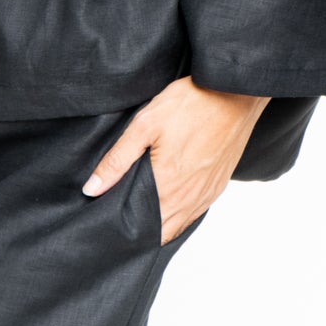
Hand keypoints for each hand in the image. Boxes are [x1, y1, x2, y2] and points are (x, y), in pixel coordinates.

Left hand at [81, 75, 270, 243]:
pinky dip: (179, 212)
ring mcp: (207, 194)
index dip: (126, 228)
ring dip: (161, 222)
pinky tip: (167, 198)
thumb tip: (92, 189)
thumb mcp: (145, 125)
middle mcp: (190, 198)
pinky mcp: (218, 185)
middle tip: (122, 214)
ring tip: (140, 208)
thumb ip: (117, 160)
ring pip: (179, 223)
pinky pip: (195, 211)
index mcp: (169, 186)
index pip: (144, 227)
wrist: (233, 94)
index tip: (110, 220)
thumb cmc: (190, 104)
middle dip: (141, 228)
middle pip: (162, 231)